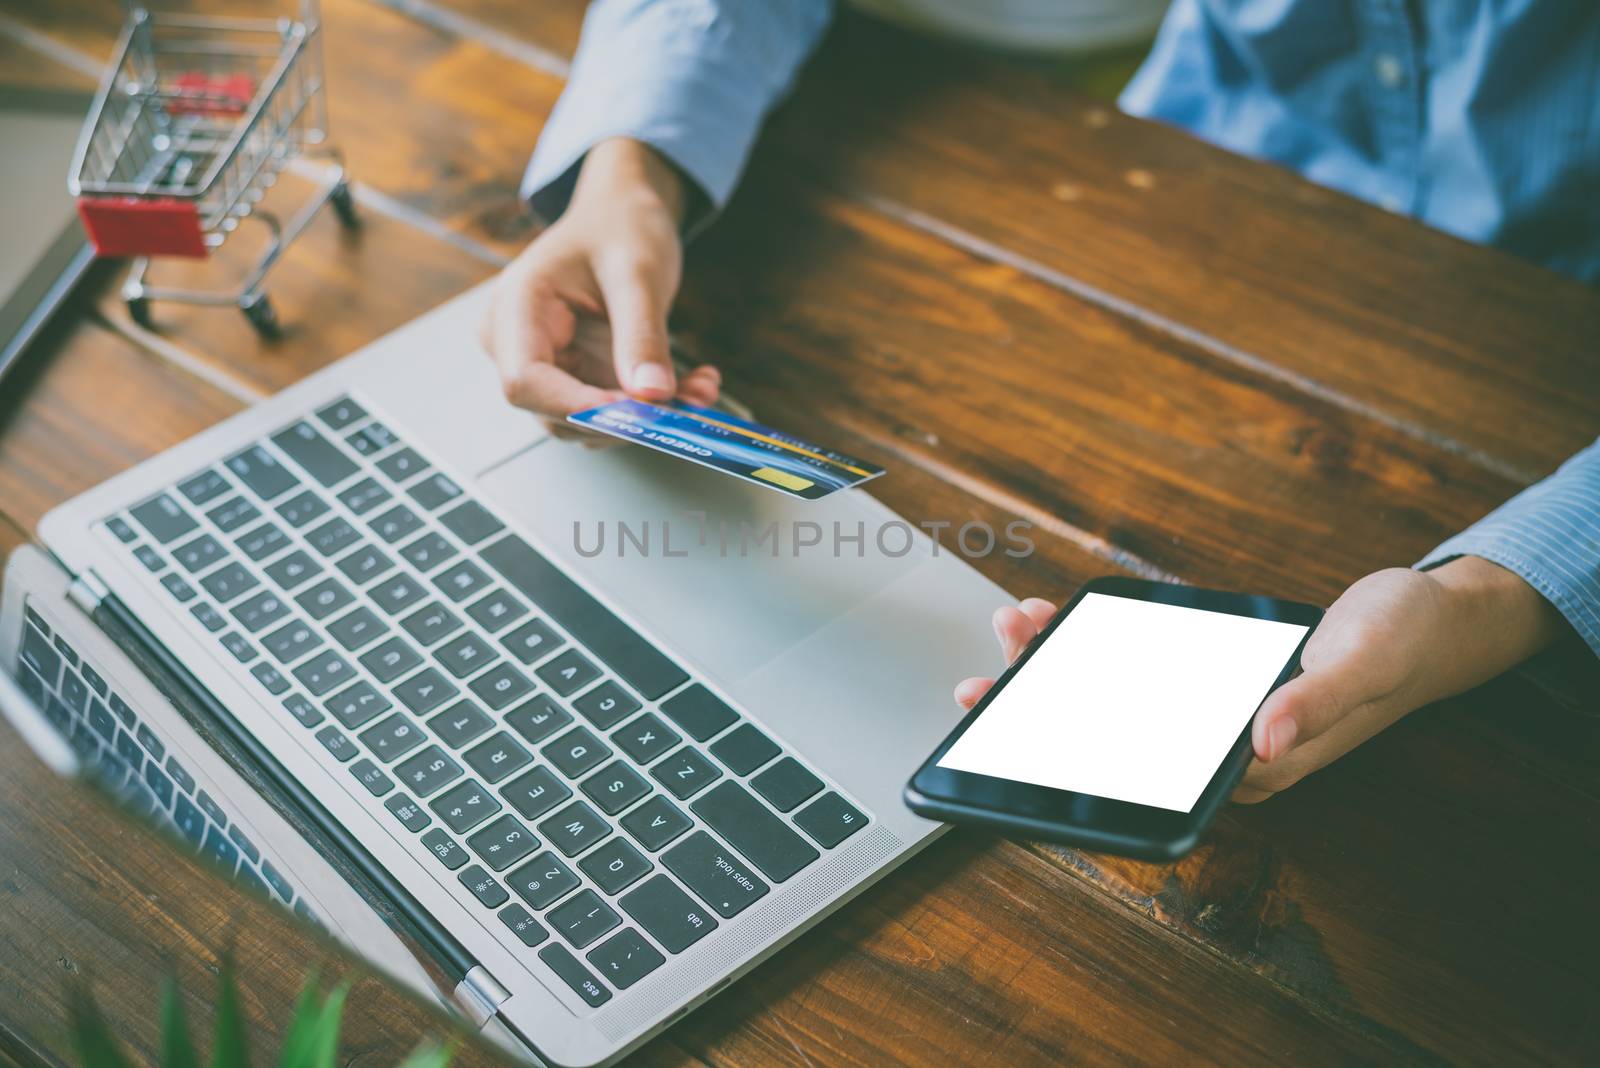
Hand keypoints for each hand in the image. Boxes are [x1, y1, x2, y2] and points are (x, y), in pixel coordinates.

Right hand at [480, 137, 720, 423]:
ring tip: (699, 388)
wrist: (625, 216)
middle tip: (686, 403)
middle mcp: (518, 344)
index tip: (638, 410)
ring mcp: (547, 366)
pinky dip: (652, 410)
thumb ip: (641, 334)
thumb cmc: (620, 226)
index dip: (579, 406)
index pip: (524, 381)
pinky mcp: (577, 379)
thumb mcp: (637, 272)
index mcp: (516, 307)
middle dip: (623, 417)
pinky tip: (691, 386)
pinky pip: (610, 413)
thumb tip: (652, 395)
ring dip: (645, 419)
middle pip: (554, 412)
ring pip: (586, 423)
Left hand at [954, 558, 1562, 802]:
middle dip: (1045, 711)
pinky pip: (1144, 674)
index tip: (1018, 730)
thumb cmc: (1405, 641)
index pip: (1153, 776)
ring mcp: (1218, 721)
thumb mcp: (1367, 661)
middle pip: (1121, 743)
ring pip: (1122, 706)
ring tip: (1012, 633)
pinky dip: (1098, 648)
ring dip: (1062, 670)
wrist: (1435, 620)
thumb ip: (1319, 700)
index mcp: (1261, 766)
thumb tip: (1263, 738)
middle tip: (982, 685)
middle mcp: (1229, 753)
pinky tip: (1060, 621)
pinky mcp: (1215, 687)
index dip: (1079, 760)